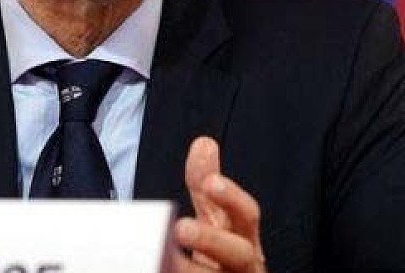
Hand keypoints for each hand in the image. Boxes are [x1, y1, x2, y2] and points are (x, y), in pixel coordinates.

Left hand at [172, 137, 266, 271]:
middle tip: (181, 227)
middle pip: (238, 252)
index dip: (232, 198)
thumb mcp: (215, 219)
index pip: (247, 215)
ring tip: (164, 260)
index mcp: (244, 238)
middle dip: (212, 239)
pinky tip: (157, 270)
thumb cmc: (221, 256)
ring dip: (190, 270)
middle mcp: (243, 265)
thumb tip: (204, 144)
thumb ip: (206, 186)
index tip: (210, 182)